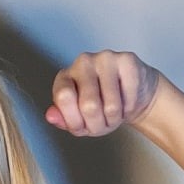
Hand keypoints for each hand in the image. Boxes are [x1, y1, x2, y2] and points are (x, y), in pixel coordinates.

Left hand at [45, 51, 160, 137]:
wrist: (133, 95)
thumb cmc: (101, 108)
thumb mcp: (79, 120)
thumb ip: (63, 119)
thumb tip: (50, 116)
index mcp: (65, 77)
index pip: (64, 97)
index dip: (75, 120)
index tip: (81, 125)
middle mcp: (82, 62)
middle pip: (89, 106)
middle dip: (98, 125)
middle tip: (102, 122)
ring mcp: (105, 58)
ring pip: (111, 107)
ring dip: (115, 119)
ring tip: (114, 112)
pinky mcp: (127, 60)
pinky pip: (129, 100)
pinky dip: (129, 109)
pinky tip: (126, 101)